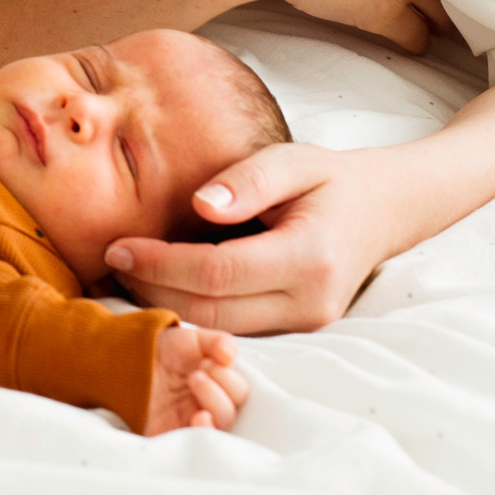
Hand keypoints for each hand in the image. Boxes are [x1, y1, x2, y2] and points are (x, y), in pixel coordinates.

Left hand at [105, 140, 404, 333]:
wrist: (382, 211)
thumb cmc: (329, 180)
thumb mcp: (292, 161)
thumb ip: (247, 180)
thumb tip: (200, 204)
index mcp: (310, 257)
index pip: (216, 272)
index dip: (160, 262)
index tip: (117, 244)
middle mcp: (311, 303)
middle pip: (211, 311)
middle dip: (152, 290)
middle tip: (111, 261)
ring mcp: (308, 325)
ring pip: (219, 329)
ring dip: (166, 306)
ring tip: (127, 273)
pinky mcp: (298, 333)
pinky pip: (233, 329)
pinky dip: (192, 313)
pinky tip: (161, 286)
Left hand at [142, 324, 250, 433]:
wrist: (118, 357)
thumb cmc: (156, 349)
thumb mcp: (187, 338)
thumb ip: (214, 342)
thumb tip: (231, 355)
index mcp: (215, 383)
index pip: (238, 390)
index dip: (228, 377)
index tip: (210, 362)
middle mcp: (206, 404)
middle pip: (231, 412)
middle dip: (219, 390)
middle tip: (197, 374)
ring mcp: (189, 420)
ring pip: (218, 428)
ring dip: (215, 406)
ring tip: (195, 381)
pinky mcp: (172, 434)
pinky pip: (194, 442)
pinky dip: (204, 432)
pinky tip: (199, 417)